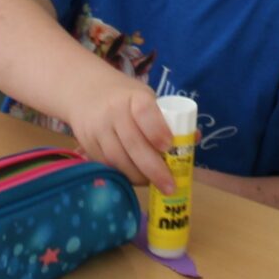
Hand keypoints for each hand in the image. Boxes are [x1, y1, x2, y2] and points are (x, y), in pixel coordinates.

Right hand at [65, 78, 174, 192]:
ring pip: (118, 159)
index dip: (156, 130)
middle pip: (133, 142)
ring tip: (154, 184)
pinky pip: (107, 165)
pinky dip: (124, 175)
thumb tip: (193, 139)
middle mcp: (113, 111)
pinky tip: (136, 178)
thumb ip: (168, 119)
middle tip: (170, 186)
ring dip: (139, 176)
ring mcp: (98, 129)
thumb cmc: (126, 99)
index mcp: (133, 97)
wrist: (85, 92)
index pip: (144, 111)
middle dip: (153, 168)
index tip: (168, 146)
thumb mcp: (147, 99)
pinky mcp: (87, 144)